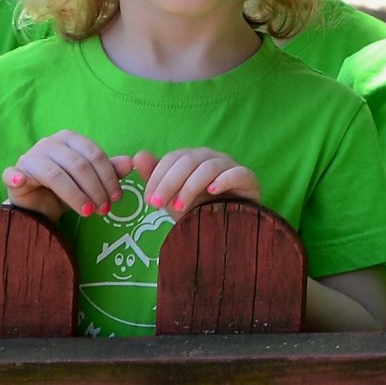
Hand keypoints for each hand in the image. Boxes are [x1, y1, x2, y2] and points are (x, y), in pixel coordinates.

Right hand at [3, 130, 150, 219]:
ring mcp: (30, 157)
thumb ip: (109, 171)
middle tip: (104, 210)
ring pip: (56, 175)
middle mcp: (49, 143)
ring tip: (87, 212)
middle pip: (78, 165)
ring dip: (74, 195)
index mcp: (69, 139)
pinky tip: (21, 182)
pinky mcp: (15, 173)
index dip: (108, 177)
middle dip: (95, 189)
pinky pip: (13, 174)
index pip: (95, 155)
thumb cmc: (66, 189)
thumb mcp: (90, 181)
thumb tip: (130, 163)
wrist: (38, 204)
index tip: (117, 198)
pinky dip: (16, 177)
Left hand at [142, 147, 259, 213]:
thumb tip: (138, 156)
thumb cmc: (198, 210)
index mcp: (192, 158)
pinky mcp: (247, 177)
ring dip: (190, 187)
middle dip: (169, 183)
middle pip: (188, 161)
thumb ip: (156, 178)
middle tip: (157, 205)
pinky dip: (223, 180)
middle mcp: (211, 157)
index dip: (158, 177)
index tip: (149, 201)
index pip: (172, 158)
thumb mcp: (172, 198)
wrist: (226, 228)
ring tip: (178, 208)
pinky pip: (236, 173)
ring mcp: (230, 165)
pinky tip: (212, 192)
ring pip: (208, 167)